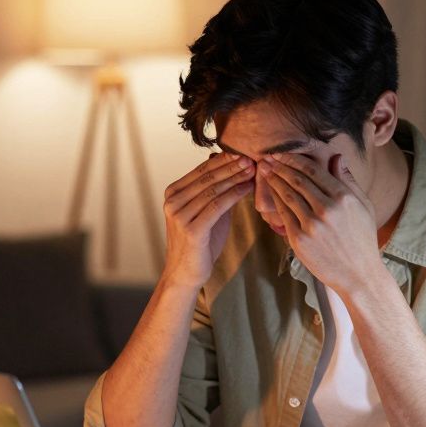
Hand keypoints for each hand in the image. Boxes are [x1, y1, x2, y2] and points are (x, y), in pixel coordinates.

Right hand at [161, 153, 254, 288]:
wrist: (187, 272)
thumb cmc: (200, 242)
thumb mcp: (206, 211)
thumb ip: (215, 190)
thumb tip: (226, 163)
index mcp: (173, 193)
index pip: (201, 170)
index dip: (224, 161)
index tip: (243, 153)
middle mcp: (173, 201)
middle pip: (207, 178)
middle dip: (231, 167)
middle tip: (251, 159)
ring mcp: (179, 215)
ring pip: (213, 190)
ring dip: (235, 179)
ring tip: (252, 172)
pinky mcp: (190, 229)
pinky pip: (217, 206)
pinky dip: (234, 195)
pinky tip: (247, 189)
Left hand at [259, 153, 381, 294]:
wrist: (359, 274)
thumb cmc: (363, 238)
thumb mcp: (364, 205)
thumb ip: (348, 180)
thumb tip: (337, 157)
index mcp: (343, 197)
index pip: (313, 171)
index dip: (294, 159)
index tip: (283, 154)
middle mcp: (327, 209)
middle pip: (297, 180)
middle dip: (280, 166)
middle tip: (268, 158)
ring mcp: (312, 225)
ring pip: (287, 195)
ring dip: (274, 180)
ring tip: (265, 171)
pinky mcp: (300, 240)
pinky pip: (284, 214)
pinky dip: (276, 201)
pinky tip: (271, 192)